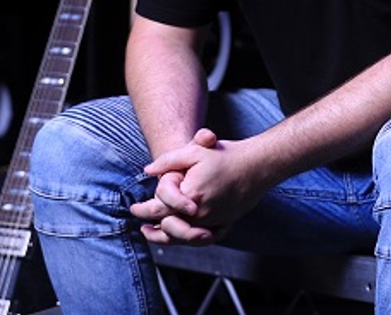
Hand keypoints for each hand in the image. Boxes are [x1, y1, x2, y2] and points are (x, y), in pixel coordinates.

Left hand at [130, 128, 265, 244]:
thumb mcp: (195, 150)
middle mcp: (200, 214)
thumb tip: (147, 170)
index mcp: (190, 196)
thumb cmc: (226, 155)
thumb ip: (169, 160)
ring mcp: (212, 222)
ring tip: (152, 234)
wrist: (257, 165)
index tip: (133, 209)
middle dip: (151, 227)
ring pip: (182, 237)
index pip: (158, 208)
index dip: (142, 210)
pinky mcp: (222, 225)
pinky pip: (198, 239)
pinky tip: (178, 235)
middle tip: (140, 224)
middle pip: (167, 227)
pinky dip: (185, 239)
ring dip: (165, 237)